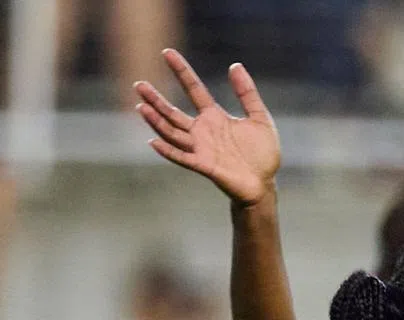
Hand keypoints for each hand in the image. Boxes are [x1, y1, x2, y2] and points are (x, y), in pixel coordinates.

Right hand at [134, 49, 279, 205]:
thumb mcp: (259, 118)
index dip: (181, 71)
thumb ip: (247, 93)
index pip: (193, 89)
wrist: (265, 183)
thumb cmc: (262, 153)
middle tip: (139, 84)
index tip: (167, 53)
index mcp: (215, 117)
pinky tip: (153, 141)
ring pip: (172, 132)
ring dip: (156, 121)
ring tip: (141, 107)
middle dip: (156, 99)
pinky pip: (182, 157)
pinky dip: (168, 150)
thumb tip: (235, 65)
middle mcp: (203, 131)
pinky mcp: (204, 166)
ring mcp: (201, 148)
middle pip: (173, 112)